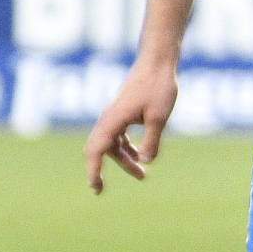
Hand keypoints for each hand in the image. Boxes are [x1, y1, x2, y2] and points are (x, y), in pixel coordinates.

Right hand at [85, 54, 180, 192]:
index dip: (93, 170)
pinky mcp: (124, 111)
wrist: (158, 61)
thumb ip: (151, 142)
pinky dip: (126, 148)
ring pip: (112, 144)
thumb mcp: (158, 118)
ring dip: (123, 160)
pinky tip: (140, 156)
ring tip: (142, 175)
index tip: (95, 188)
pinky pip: (119, 136)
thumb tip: (145, 162)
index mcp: (113, 120)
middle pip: (100, 149)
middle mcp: (110, 118)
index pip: (96, 150)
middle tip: (100, 190)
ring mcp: (116, 114)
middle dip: (100, 169)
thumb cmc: (158, 86)